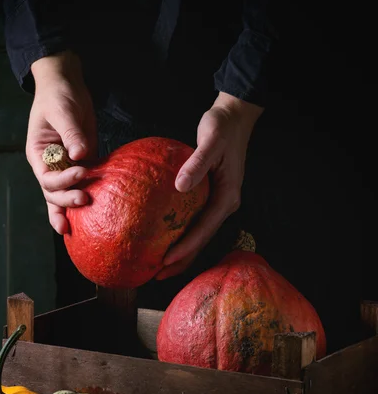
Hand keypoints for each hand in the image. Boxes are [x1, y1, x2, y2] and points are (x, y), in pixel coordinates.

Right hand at [27, 51, 96, 233]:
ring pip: (65, 195)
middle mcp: (50, 165)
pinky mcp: (84, 163)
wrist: (69, 86)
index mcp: (39, 154)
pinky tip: (95, 214)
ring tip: (78, 228)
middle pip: (54, 193)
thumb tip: (80, 154)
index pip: (46, 177)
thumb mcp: (63, 111)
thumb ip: (70, 132)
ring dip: (71, 210)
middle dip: (66, 201)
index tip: (81, 172)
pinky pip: (84, 185)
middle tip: (84, 200)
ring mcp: (66, 166)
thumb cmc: (59, 95)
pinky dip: (88, 199)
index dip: (62, 180)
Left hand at [156, 92, 263, 279]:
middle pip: (202, 240)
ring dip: (182, 252)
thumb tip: (180, 186)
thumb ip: (197, 164)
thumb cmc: (222, 128)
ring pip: (199, 235)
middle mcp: (225, 204)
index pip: (204, 229)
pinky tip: (165, 239)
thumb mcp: (210, 141)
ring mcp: (219, 203)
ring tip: (159, 267)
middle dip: (182, 260)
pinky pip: (196, 222)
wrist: (234, 119)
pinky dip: (182, 235)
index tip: (166, 260)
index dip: (185, 248)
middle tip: (157, 274)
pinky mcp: (211, 198)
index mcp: (227, 196)